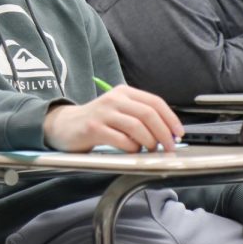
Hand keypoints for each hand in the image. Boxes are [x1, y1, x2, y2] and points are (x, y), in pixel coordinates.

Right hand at [43, 85, 183, 152]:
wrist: (64, 125)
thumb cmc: (97, 121)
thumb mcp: (119, 110)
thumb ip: (139, 116)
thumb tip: (168, 132)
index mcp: (124, 92)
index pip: (155, 102)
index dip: (170, 118)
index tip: (178, 133)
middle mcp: (114, 99)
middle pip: (148, 114)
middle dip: (164, 133)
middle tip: (168, 147)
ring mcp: (103, 113)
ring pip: (137, 127)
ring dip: (149, 142)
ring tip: (149, 150)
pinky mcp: (94, 129)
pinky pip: (121, 140)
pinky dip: (132, 148)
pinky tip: (131, 151)